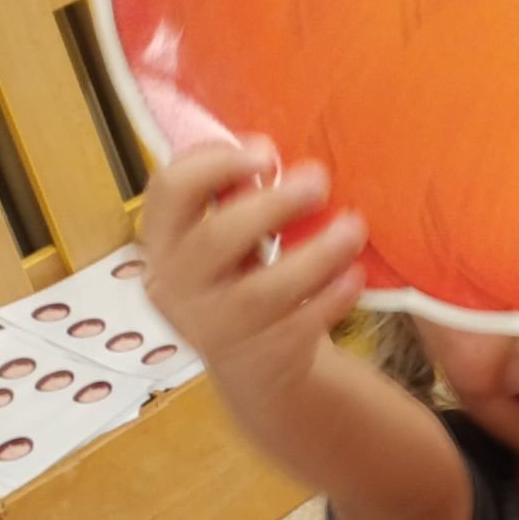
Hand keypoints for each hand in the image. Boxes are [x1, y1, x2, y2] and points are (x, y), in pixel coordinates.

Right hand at [140, 141, 366, 404]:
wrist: (254, 368)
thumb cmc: (240, 279)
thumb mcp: (225, 241)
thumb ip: (234, 200)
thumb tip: (268, 155)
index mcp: (164, 241)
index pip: (167, 190)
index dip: (213, 163)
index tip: (266, 151)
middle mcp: (178, 285)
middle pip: (216, 238)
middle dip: (271, 205)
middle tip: (319, 180)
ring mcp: (217, 326)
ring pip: (263, 289)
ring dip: (315, 253)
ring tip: (353, 226)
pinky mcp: (260, 356)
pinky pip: (299, 324)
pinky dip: (331, 298)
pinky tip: (354, 275)